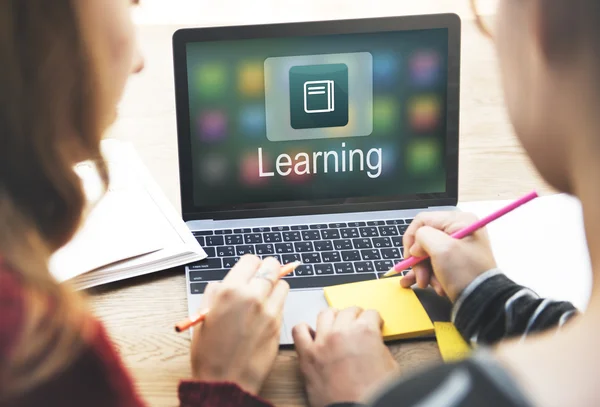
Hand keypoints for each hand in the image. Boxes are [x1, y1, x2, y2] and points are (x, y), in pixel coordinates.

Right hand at [190, 255, 288, 394]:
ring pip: (282, 283)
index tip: (248, 271)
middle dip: (267, 270)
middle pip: (272, 266)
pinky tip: (265, 314)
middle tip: (261, 278)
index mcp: (230, 291)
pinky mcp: (279, 324)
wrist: (226, 381)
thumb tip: (223, 283)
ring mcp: (269, 310)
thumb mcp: (203, 316)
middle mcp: (252, 296)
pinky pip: (283, 303)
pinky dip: (277, 303)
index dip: (250, 265)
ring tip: (264, 297)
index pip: (251, 260)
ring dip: (275, 286)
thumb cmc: (210, 353)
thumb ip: (214, 293)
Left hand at [293, 307, 397, 406]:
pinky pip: (299, 331)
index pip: (371, 313)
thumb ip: (379, 346)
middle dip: (356, 316)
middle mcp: (342, 332)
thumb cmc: (374, 393)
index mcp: (365, 332)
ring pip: (325, 314)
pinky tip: (312, 334)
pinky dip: (305, 330)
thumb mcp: (390, 365)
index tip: (373, 324)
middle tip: (357, 325)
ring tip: (336, 325)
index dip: (374, 320)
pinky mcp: (307, 355)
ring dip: (333, 317)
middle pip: (348, 311)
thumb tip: (373, 342)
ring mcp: (322, 342)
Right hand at [400, 211, 496, 301]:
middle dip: (419, 260)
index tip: (410, 256)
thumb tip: (416, 246)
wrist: (483, 302)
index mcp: (459, 221)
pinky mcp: (455, 262)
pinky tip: (427, 285)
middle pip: (424, 239)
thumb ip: (422, 237)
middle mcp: (459, 231)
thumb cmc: (465, 273)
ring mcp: (457, 247)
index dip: (411, 238)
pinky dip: (429, 275)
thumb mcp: (442, 249)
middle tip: (420, 276)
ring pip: (427, 254)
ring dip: (424, 271)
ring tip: (427, 284)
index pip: (422, 220)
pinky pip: (434, 264)